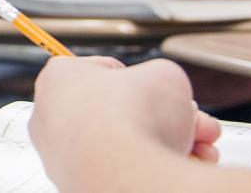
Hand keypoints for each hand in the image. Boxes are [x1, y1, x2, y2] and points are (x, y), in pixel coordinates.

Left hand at [31, 57, 218, 186]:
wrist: (128, 174)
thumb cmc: (132, 117)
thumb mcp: (163, 74)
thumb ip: (160, 76)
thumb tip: (165, 89)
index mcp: (58, 79)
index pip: (97, 69)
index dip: (134, 75)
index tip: (150, 83)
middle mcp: (52, 119)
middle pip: (118, 110)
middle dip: (163, 113)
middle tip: (190, 115)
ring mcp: (64, 156)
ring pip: (125, 142)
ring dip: (168, 139)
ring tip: (199, 142)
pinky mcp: (81, 183)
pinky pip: (123, 168)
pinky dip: (153, 164)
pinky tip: (183, 162)